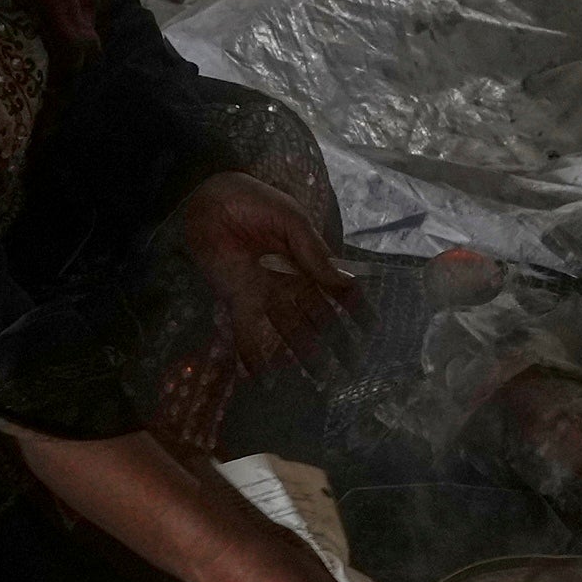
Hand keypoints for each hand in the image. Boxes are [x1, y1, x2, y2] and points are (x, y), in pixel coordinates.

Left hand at [172, 170, 357, 368]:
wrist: (209, 200)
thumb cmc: (253, 203)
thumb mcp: (291, 220)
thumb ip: (314, 251)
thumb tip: (345, 282)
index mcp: (308, 260)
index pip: (338, 289)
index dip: (356, 309)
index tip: (372, 331)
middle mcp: (290, 281)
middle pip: (319, 317)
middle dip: (337, 342)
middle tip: (352, 368)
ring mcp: (265, 293)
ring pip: (290, 330)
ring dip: (304, 354)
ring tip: (319, 381)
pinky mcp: (238, 300)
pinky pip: (248, 332)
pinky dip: (255, 356)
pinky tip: (264, 381)